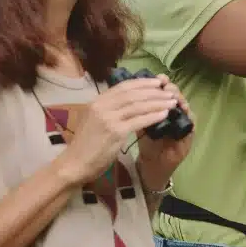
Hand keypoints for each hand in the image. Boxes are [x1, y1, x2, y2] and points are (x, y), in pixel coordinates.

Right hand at [58, 77, 185, 186]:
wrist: (74, 164)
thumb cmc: (85, 144)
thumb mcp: (94, 119)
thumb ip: (108, 109)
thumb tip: (129, 100)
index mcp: (97, 101)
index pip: (123, 86)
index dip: (142, 83)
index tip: (157, 82)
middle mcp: (102, 106)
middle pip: (133, 93)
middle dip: (154, 91)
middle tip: (169, 90)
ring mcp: (108, 118)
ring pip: (138, 105)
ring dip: (158, 102)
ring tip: (172, 101)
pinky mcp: (115, 132)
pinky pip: (139, 120)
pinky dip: (153, 116)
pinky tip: (164, 114)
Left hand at [137, 76, 195, 190]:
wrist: (152, 166)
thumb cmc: (146, 142)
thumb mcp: (139, 122)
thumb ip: (138, 109)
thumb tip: (128, 90)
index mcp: (162, 107)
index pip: (164, 90)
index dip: (162, 82)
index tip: (157, 77)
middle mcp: (175, 112)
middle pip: (176, 95)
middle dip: (171, 88)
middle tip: (165, 85)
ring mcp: (183, 123)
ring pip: (185, 106)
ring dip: (180, 100)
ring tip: (173, 96)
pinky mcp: (189, 136)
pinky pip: (191, 124)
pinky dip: (187, 116)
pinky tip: (183, 111)